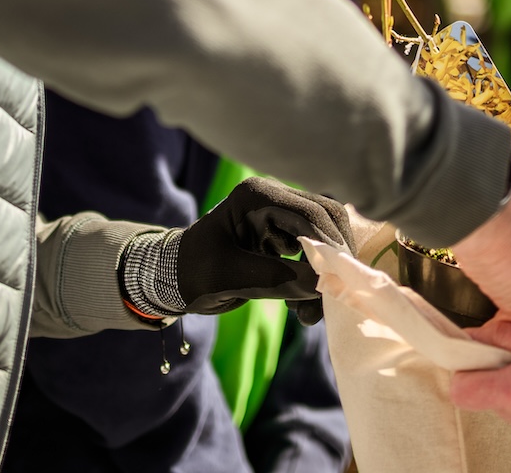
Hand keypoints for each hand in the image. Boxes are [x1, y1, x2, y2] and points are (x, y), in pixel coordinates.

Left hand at [176, 177, 353, 316]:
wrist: (172, 278)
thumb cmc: (191, 273)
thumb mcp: (227, 278)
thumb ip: (274, 280)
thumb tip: (322, 286)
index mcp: (256, 196)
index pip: (310, 214)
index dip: (330, 249)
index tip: (338, 285)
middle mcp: (273, 197)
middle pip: (326, 220)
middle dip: (333, 262)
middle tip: (332, 299)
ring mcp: (280, 214)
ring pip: (325, 237)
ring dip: (325, 274)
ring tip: (309, 314)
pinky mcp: (284, 234)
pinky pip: (314, 251)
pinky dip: (314, 280)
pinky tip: (301, 307)